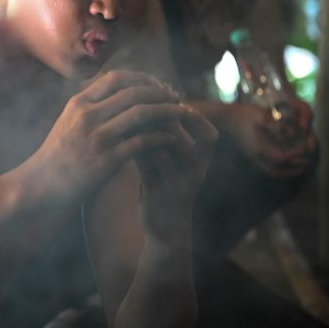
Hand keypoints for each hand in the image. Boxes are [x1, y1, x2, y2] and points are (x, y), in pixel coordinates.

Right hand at [28, 70, 189, 204]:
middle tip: (176, 98)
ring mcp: (97, 137)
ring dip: (167, 111)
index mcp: (79, 102)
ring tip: (182, 114)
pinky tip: (172, 139)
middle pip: (134, 92)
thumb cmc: (57, 155)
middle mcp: (88, 115)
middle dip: (161, 93)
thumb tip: (115, 93)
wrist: (39, 184)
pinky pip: (143, 142)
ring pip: (143, 113)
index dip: (142, 78)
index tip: (157, 86)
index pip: (117, 77)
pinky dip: (162, 138)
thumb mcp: (68, 121)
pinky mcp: (106, 160)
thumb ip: (90, 106)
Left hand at [136, 107, 217, 245]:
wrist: (165, 230)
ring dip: (143, 129)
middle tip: (137, 100)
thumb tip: (149, 102)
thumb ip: (164, 137)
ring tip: (125, 115)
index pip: (208, 133)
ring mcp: (179, 184)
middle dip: (159, 115)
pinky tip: (120, 137)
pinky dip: (134, 148)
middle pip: (180, 135)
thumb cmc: (165, 189)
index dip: (190, 114)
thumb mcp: (170, 164)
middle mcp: (196, 171)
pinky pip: (147, 166)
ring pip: (163, 148)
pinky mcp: (160, 194)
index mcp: (203, 161)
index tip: (166, 97)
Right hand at [224, 102, 313, 177]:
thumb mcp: (260, 115)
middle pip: (278, 171)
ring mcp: (252, 157)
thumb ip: (275, 125)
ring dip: (288, 171)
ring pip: (273, 172)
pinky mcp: (252, 156)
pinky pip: (268, 168)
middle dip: (294, 168)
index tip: (305, 148)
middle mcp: (255, 156)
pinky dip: (281, 169)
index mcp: (258, 147)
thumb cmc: (244, 114)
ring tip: (301, 166)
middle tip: (307, 161)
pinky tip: (288, 162)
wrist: (226, 118)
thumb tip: (288, 133)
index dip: (295, 155)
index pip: (282, 158)